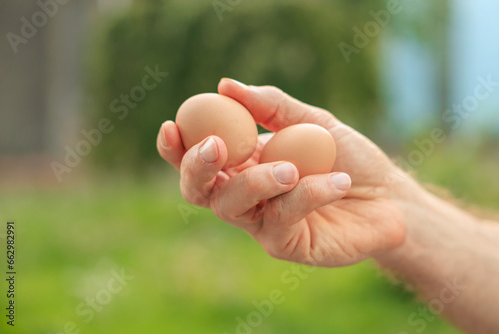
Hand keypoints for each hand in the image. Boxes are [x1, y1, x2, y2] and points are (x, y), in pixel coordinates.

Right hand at [157, 79, 405, 266]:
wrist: (387, 196)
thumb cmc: (346, 157)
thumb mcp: (312, 122)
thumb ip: (272, 106)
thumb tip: (225, 85)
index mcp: (242, 165)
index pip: (197, 160)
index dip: (177, 148)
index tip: (172, 125)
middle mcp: (244, 196)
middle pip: (199, 191)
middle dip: (198, 168)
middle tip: (214, 146)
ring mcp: (261, 223)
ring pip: (232, 207)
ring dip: (256, 181)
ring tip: (290, 167)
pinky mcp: (284, 245)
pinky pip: (281, 219)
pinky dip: (306, 195)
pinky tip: (337, 182)